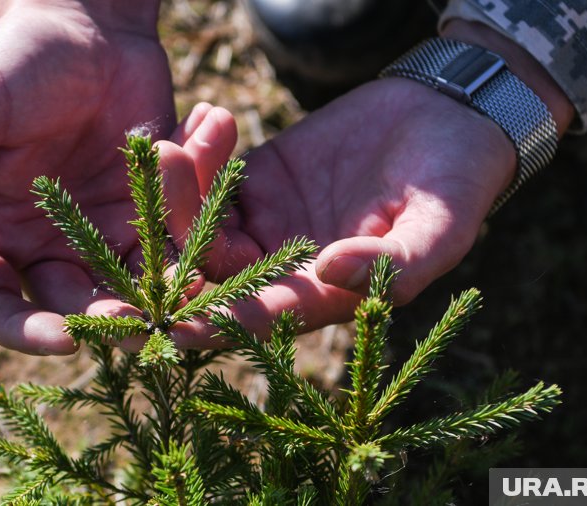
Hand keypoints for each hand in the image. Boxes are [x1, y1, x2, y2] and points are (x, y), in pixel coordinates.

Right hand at [0, 0, 174, 353]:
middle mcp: (48, 247)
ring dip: (167, 293)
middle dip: (111, 321)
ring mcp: (104, 235)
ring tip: (200, 299)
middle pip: (75, 307)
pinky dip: (197, 226)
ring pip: (136, 284)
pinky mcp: (152, 213)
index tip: (65, 340)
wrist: (87, 28)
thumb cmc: (16, 63)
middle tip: (148, 325)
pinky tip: (207, 201)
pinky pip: (178, 236)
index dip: (25, 332)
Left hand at [165, 21, 573, 341]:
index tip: (164, 323)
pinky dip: (197, 155)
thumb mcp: (441, 227)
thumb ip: (395, 261)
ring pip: (202, 224)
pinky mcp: (258, 180)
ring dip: (176, 194)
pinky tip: (195, 121)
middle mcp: (284, 269)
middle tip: (129, 225)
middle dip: (170, 250)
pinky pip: (213, 177)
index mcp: (323, 298)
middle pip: (212, 274)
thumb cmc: (456, 183)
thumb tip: (333, 272)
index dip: (212, 324)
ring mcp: (266, 223)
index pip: (258, 319)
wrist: (446, 121)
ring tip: (162, 147)